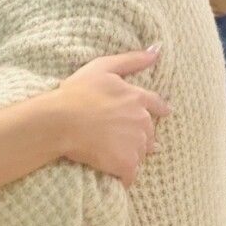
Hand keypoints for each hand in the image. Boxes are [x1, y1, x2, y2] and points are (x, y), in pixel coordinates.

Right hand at [57, 48, 168, 186]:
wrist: (61, 120)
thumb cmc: (77, 92)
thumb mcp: (103, 67)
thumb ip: (132, 60)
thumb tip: (158, 49)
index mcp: (137, 97)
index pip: (156, 104)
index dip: (159, 109)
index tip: (163, 113)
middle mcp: (141, 121)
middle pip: (149, 132)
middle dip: (139, 134)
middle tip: (123, 137)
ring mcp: (135, 144)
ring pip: (140, 152)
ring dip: (131, 153)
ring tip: (114, 153)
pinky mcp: (126, 164)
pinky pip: (131, 175)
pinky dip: (124, 176)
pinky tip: (116, 175)